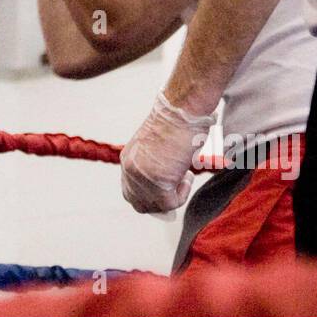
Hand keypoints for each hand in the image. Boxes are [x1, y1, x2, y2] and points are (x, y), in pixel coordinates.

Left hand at [120, 89, 214, 213]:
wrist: (180, 110)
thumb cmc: (176, 122)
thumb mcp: (157, 146)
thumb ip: (154, 165)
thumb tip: (169, 183)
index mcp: (128, 159)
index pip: (130, 192)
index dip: (149, 196)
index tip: (168, 188)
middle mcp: (130, 169)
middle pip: (139, 204)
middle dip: (159, 202)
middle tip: (177, 187)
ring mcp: (142, 177)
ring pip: (155, 206)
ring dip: (172, 197)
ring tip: (185, 177)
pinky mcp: (157, 183)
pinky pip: (170, 204)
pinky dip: (182, 194)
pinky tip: (188, 176)